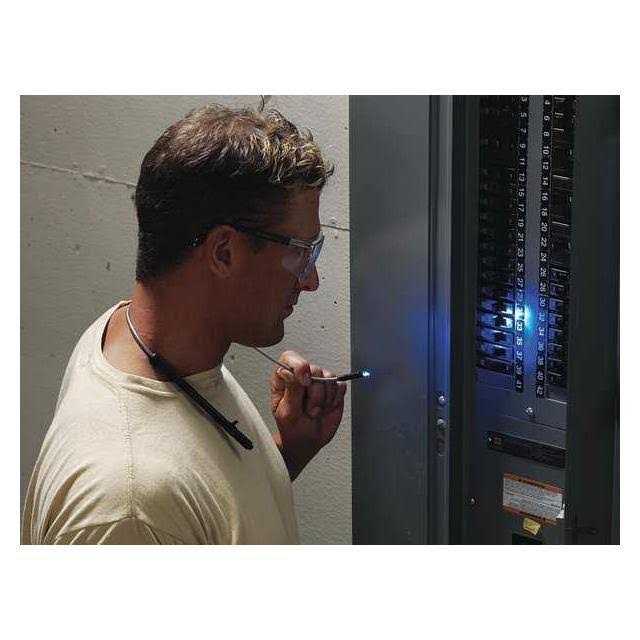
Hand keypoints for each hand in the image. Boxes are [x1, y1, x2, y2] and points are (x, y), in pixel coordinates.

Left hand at [270, 350, 346, 479]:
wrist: (308, 440)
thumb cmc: (293, 429)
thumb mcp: (287, 413)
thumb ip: (291, 391)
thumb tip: (289, 372)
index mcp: (285, 379)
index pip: (290, 358)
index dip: (299, 366)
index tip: (305, 382)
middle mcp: (301, 376)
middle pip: (314, 369)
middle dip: (315, 394)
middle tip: (310, 410)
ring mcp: (318, 381)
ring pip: (329, 378)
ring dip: (325, 399)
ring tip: (316, 411)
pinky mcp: (333, 388)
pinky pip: (340, 386)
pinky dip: (335, 399)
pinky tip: (327, 408)